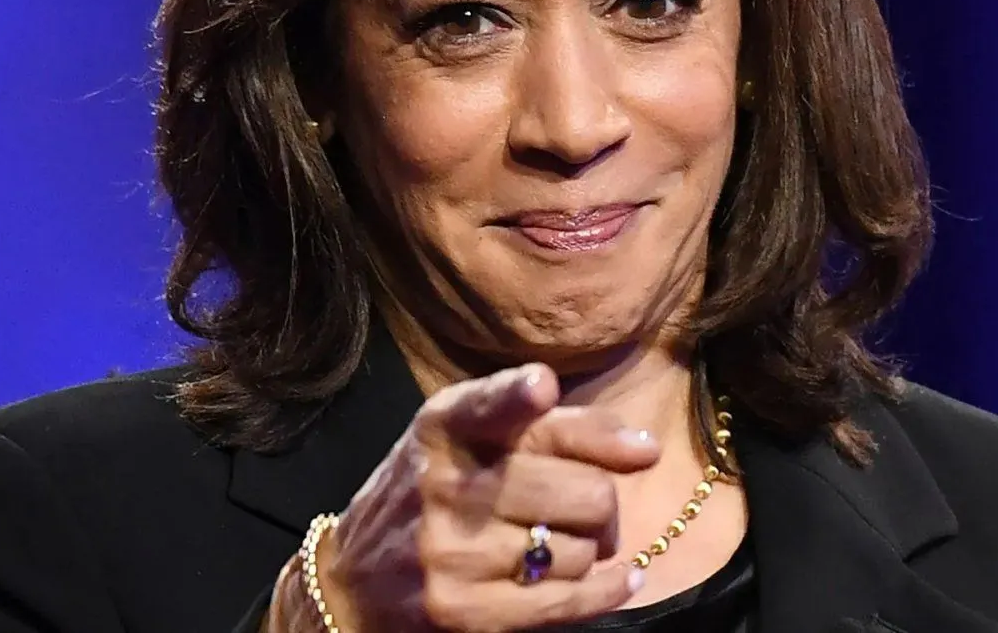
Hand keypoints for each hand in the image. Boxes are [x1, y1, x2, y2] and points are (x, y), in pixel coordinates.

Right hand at [301, 363, 659, 631]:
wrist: (353, 583)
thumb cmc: (427, 493)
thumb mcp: (460, 438)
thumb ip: (544, 424)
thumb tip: (643, 449)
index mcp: (442, 427)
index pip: (491, 406)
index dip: (519, 395)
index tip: (542, 387)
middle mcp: (443, 484)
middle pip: (580, 490)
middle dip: (603, 501)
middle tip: (589, 506)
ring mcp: (452, 551)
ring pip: (579, 549)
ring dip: (587, 549)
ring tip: (560, 544)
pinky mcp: (463, 610)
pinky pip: (564, 601)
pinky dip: (607, 591)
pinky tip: (623, 581)